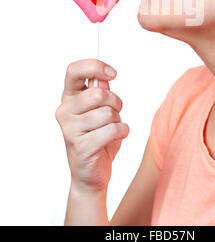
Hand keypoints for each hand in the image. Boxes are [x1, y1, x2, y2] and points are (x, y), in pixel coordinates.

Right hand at [55, 58, 128, 191]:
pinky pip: (112, 130)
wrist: (91, 175)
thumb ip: (101, 92)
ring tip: (113, 128)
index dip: (95, 67)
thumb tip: (104, 78)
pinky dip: (123, 131)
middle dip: (116, 101)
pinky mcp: (81, 146)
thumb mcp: (100, 110)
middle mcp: (65, 111)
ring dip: (118, 120)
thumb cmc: (98, 137)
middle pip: (98, 93)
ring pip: (107, 113)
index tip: (113, 74)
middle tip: (116, 111)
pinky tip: (119, 136)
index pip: (74, 71)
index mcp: (69, 98)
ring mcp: (70, 129)